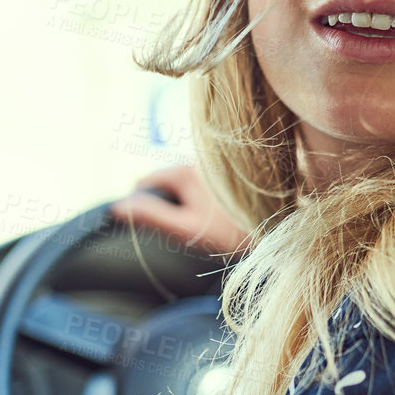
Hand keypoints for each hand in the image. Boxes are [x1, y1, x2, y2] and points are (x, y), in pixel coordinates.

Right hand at [109, 164, 253, 257]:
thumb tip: (118, 207)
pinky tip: (217, 216)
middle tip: (180, 228)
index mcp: (184, 171)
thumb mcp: (186, 228)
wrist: (277, 230)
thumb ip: (152, 216)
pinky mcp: (230, 175)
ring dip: (184, 200)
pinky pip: (203, 183)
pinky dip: (201, 197)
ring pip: (185, 182)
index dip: (141, 204)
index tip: (151, 225)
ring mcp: (215, 166)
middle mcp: (199, 161)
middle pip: (165, 181)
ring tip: (202, 224)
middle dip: (165, 202)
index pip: (145, 182)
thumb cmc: (231, 233)